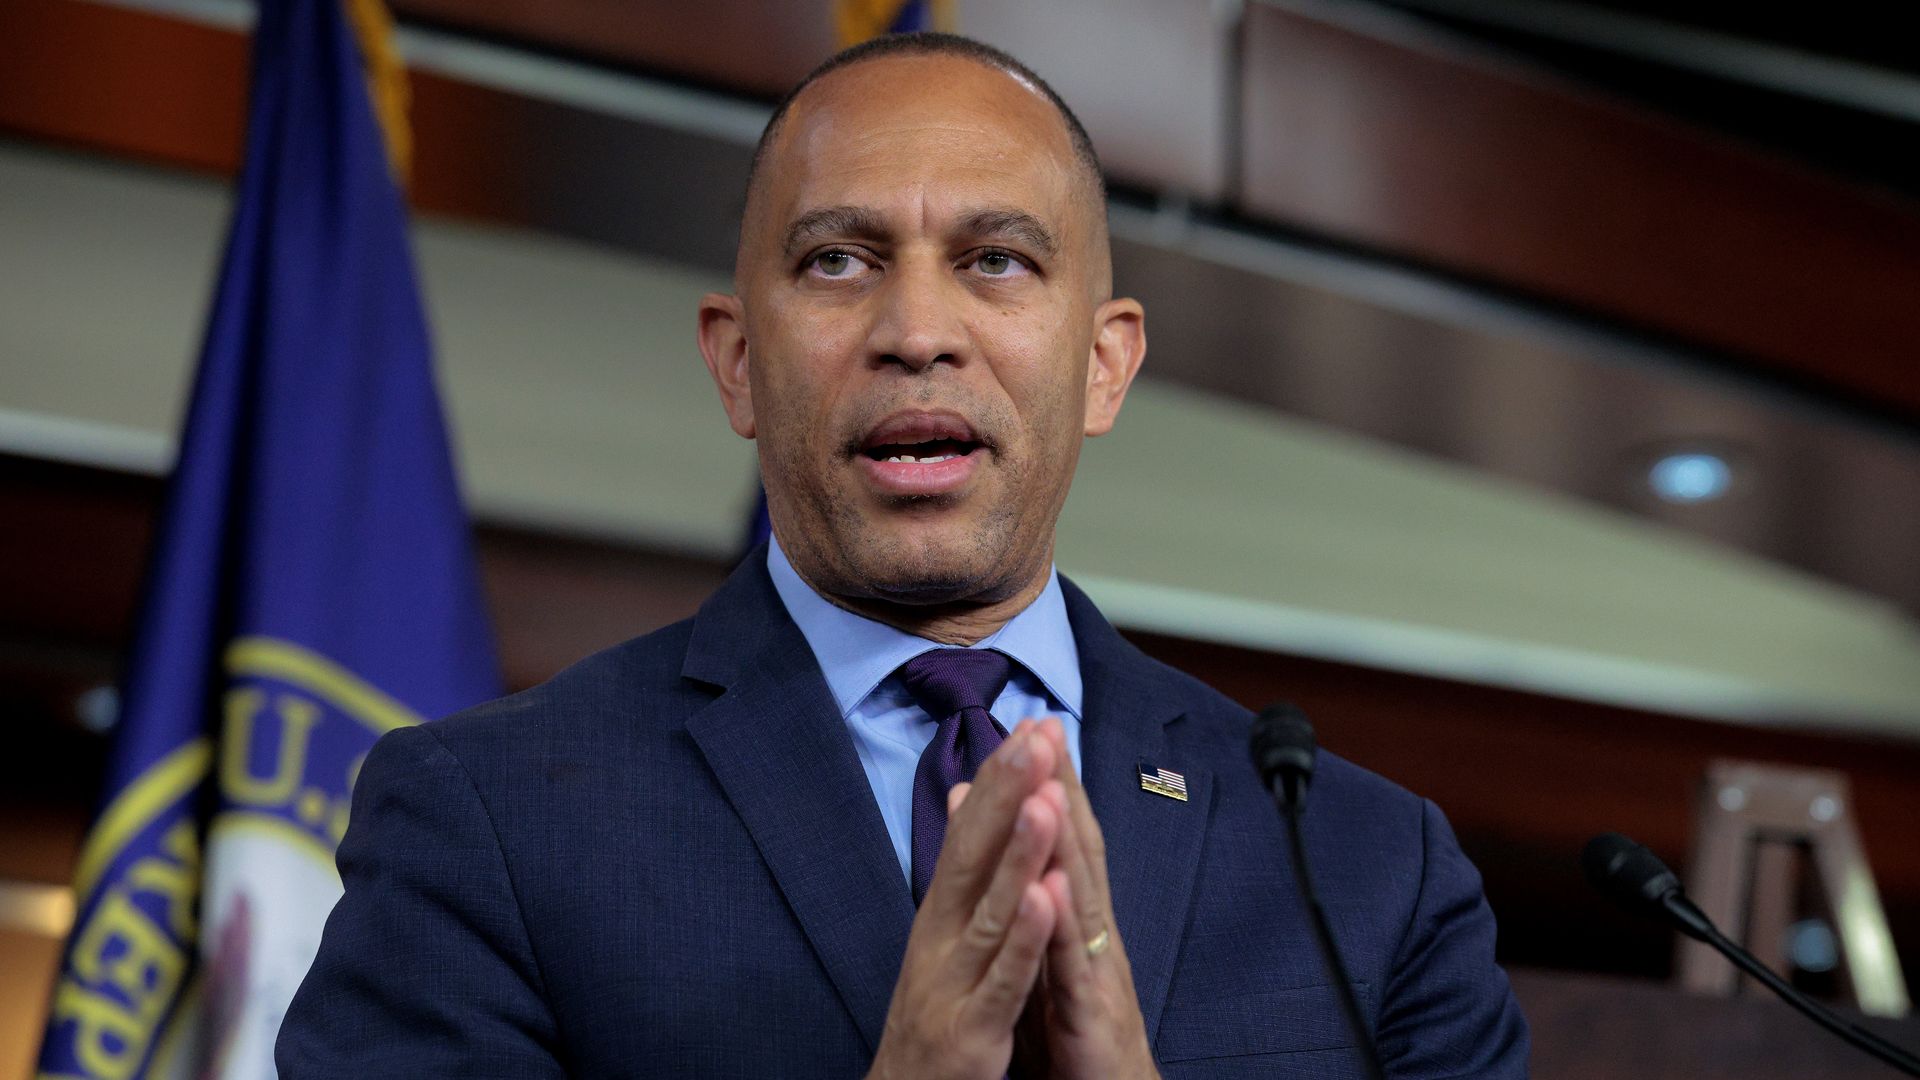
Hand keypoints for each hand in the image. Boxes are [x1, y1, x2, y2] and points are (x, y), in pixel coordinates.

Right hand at [866, 724, 1066, 1079]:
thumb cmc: (933, 1018)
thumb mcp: (943, 939)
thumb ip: (960, 870)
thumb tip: (966, 794)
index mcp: (940, 915)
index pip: (970, 833)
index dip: (1000, 779)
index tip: (1031, 725)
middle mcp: (939, 938)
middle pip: (972, 854)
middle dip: (1007, 792)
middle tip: (1035, 734)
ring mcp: (952, 982)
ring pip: (988, 909)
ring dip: (1018, 852)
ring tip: (1044, 798)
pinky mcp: (970, 1030)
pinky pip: (1002, 980)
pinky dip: (1023, 939)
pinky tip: (1045, 899)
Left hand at [1026, 717, 1159, 1079]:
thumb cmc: (1077, 1028)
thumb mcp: (1051, 952)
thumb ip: (1035, 896)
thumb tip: (1017, 843)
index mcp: (1078, 918)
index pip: (1066, 836)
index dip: (1053, 779)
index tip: (1035, 724)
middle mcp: (1093, 933)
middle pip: (1079, 848)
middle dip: (1064, 787)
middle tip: (1047, 728)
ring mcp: (1094, 969)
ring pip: (1078, 895)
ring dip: (1065, 841)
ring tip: (1049, 787)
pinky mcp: (1087, 1013)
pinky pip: (1069, 966)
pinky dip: (1058, 926)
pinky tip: (1048, 888)